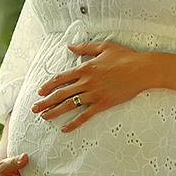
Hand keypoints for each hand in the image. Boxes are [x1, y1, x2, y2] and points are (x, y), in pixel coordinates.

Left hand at [32, 40, 152, 131]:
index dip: (49, 85)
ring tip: (44, 117)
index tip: (40, 91)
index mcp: (85, 68)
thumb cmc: (124, 57)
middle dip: (46, 101)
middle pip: (61, 93)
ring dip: (55, 111)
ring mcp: (94, 94)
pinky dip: (74, 123)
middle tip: (34, 108)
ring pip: (70, 105)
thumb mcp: (103, 47)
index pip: (61, 78)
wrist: (141, 70)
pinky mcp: (103, 104)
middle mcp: (87, 82)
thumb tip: (70, 47)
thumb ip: (85, 47)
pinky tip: (65, 128)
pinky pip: (85, 115)